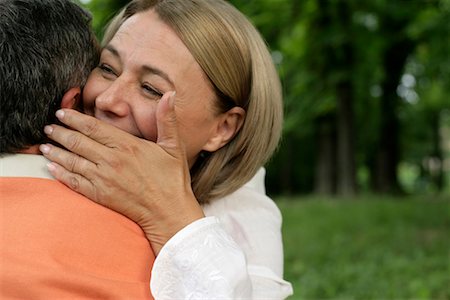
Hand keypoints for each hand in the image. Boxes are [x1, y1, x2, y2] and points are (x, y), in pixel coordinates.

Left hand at [40, 91, 203, 254]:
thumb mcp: (173, 146)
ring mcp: (103, 179)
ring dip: (55, 152)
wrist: (168, 212)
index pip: (93, 127)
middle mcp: (111, 160)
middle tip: (48, 127)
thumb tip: (170, 93)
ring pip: (72, 161)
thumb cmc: (172, 179)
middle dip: (60, 132)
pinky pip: (74, 182)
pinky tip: (52, 169)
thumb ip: (167, 119)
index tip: (61, 113)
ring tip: (44, 145)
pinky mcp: (100, 195)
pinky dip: (61, 174)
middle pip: (77, 142)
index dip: (74, 118)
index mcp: (127, 145)